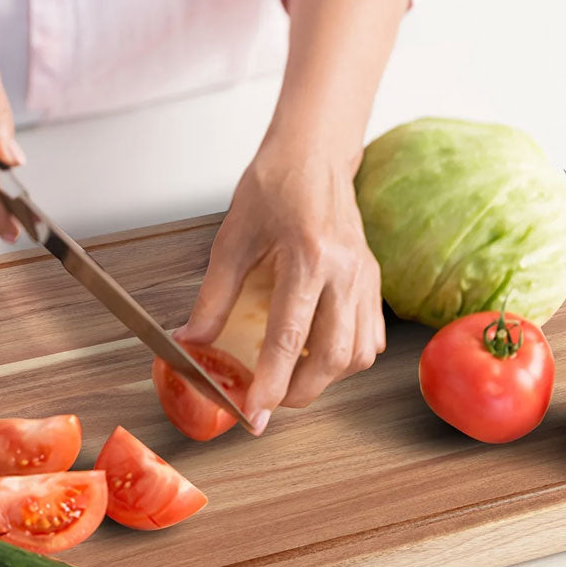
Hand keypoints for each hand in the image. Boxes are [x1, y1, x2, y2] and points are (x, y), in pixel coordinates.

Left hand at [178, 140, 384, 433]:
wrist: (313, 155)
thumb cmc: (272, 188)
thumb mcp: (231, 240)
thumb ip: (213, 298)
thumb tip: (192, 341)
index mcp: (309, 258)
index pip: (289, 336)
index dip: (270, 381)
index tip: (255, 412)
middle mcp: (346, 272)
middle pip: (334, 356)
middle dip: (302, 391)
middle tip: (268, 401)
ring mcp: (366, 277)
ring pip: (359, 354)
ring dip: (326, 379)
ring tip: (290, 380)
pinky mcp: (373, 280)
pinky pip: (370, 336)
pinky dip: (345, 357)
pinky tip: (317, 353)